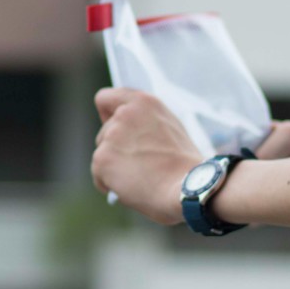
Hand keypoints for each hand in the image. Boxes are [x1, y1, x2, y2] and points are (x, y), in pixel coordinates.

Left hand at [91, 88, 204, 226]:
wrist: (190, 187)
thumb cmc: (185, 164)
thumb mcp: (170, 127)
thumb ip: (146, 122)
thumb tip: (130, 135)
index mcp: (143, 103)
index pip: (106, 98)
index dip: (108, 114)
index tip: (113, 127)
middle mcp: (124, 114)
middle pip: (104, 132)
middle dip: (116, 149)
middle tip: (138, 165)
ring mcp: (111, 136)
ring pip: (102, 154)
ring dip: (114, 167)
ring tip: (139, 179)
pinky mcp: (103, 158)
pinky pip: (98, 175)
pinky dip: (109, 184)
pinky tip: (130, 190)